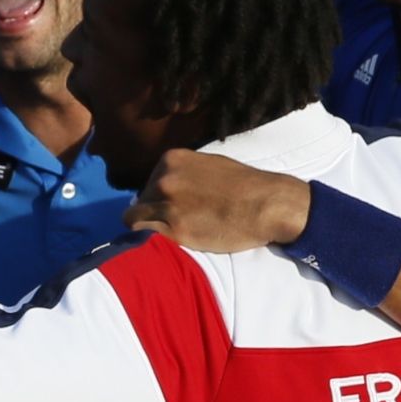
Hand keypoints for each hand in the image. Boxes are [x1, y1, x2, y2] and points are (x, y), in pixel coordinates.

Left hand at [123, 149, 309, 251]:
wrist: (265, 204)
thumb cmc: (243, 185)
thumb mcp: (208, 165)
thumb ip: (183, 173)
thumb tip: (164, 185)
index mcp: (171, 160)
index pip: (149, 182)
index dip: (158, 197)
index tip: (172, 207)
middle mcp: (164, 179)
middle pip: (141, 200)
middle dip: (154, 211)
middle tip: (175, 222)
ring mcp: (167, 204)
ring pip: (135, 218)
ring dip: (149, 226)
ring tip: (170, 233)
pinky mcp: (175, 230)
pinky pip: (146, 235)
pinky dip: (151, 239)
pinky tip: (167, 241)